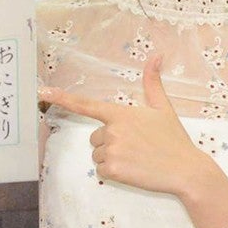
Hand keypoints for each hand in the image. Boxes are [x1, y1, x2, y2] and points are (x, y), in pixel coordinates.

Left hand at [40, 56, 209, 198]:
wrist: (186, 169)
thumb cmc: (174, 139)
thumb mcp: (163, 108)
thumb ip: (152, 82)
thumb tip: (156, 54)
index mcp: (120, 113)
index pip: (86, 104)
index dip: (62, 98)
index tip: (42, 92)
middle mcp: (112, 130)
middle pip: (94, 138)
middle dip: (109, 143)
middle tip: (135, 147)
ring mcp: (112, 150)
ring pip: (97, 156)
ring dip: (111, 159)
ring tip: (136, 159)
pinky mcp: (114, 170)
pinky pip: (102, 171)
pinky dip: (114, 173)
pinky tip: (133, 170)